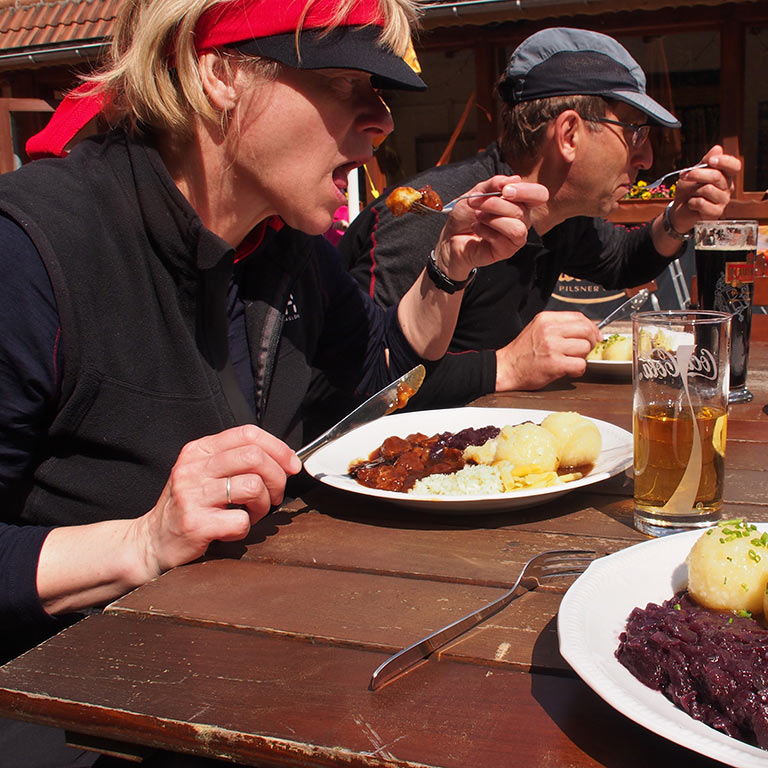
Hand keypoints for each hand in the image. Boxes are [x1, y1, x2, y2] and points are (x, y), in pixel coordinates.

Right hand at [134, 425, 300, 576]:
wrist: (152, 542)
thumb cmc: (188, 506)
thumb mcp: (204, 473)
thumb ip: (236, 460)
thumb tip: (284, 459)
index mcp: (198, 451)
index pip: (247, 433)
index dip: (278, 448)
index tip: (291, 465)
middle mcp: (193, 469)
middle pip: (254, 457)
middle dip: (277, 478)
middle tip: (275, 496)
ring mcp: (192, 496)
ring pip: (253, 486)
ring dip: (264, 505)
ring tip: (253, 513)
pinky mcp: (195, 524)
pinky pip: (241, 520)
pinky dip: (246, 527)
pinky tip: (232, 529)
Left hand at [432, 175, 548, 280]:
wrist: (450, 236)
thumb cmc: (465, 215)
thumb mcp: (477, 192)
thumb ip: (494, 184)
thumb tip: (513, 179)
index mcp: (519, 202)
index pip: (539, 195)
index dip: (526, 191)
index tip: (504, 190)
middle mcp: (522, 219)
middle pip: (522, 209)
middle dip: (494, 203)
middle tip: (475, 203)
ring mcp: (516, 236)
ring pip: (516, 225)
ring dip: (492, 218)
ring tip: (477, 218)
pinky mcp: (507, 250)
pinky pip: (504, 239)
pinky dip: (486, 230)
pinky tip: (477, 229)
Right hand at [494, 311, 600, 390]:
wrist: (506, 368)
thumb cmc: (522, 353)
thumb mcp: (537, 329)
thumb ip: (558, 327)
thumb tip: (584, 330)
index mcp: (545, 319)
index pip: (578, 317)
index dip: (591, 327)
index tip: (594, 336)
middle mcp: (549, 330)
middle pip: (586, 330)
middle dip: (590, 342)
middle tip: (585, 350)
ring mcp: (552, 346)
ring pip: (585, 348)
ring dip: (582, 357)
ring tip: (570, 360)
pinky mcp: (554, 363)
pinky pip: (580, 365)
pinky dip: (578, 370)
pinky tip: (568, 370)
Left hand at [667, 146, 740, 233]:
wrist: (679, 209)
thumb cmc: (688, 189)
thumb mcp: (693, 172)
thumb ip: (705, 162)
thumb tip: (717, 148)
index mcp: (725, 175)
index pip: (734, 166)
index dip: (724, 161)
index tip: (709, 161)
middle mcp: (728, 187)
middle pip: (716, 176)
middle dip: (696, 174)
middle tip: (684, 176)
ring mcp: (723, 201)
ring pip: (707, 189)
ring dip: (692, 191)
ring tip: (691, 194)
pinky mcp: (716, 213)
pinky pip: (701, 203)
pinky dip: (691, 203)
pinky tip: (692, 205)